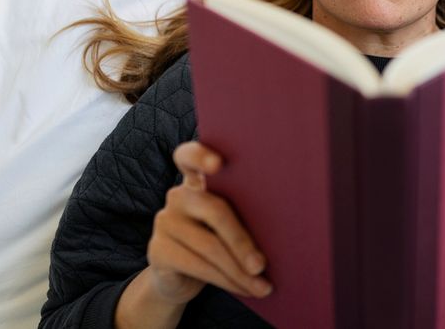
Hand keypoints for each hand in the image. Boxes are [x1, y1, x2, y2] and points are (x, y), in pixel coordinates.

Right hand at [145, 141, 273, 302]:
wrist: (180, 276)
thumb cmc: (218, 240)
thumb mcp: (229, 223)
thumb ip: (242, 210)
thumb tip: (287, 223)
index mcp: (199, 180)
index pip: (190, 156)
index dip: (201, 155)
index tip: (218, 164)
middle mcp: (178, 195)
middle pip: (214, 210)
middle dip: (242, 241)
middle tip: (262, 265)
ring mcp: (164, 220)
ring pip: (210, 245)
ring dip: (239, 271)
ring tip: (262, 287)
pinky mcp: (157, 250)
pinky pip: (198, 265)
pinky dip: (226, 281)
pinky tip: (245, 289)